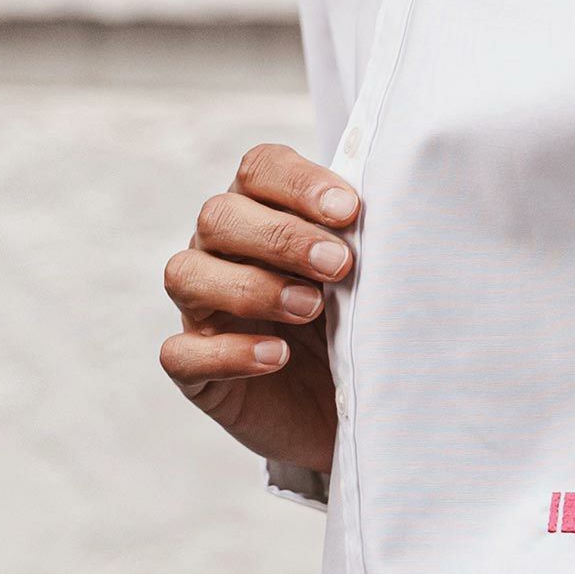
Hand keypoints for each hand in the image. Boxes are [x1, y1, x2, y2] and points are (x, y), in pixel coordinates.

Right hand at [160, 142, 359, 477]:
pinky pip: (180, 353)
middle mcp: (221, 250)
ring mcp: (200, 309)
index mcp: (262, 210)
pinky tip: (277, 356)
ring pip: (186, 274)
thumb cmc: (357, 322)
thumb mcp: (366, 274)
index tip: (349, 211)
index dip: (299, 183)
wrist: (349, 404)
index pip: (260, 168)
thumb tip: (394, 207)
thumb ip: (363, 238)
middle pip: (219, 216)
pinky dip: (228, 352)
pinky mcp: (194, 370)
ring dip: (252, 288)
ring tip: (311, 308)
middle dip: (282, 236)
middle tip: (339, 265)